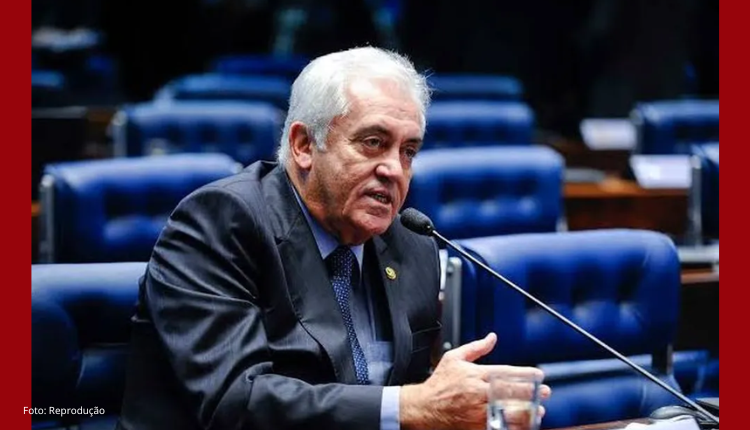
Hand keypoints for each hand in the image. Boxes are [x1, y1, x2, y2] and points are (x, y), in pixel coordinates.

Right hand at [399, 333, 550, 429]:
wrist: (424, 407)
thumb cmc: (440, 383)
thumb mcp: (454, 358)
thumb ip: (476, 348)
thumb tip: (492, 337)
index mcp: (476, 375)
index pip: (507, 372)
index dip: (526, 374)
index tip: (539, 375)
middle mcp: (480, 393)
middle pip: (512, 392)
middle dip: (532, 392)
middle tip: (545, 392)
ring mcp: (479, 411)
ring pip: (509, 412)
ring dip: (527, 411)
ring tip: (538, 410)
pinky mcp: (476, 426)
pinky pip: (499, 427)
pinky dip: (512, 426)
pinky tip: (522, 425)